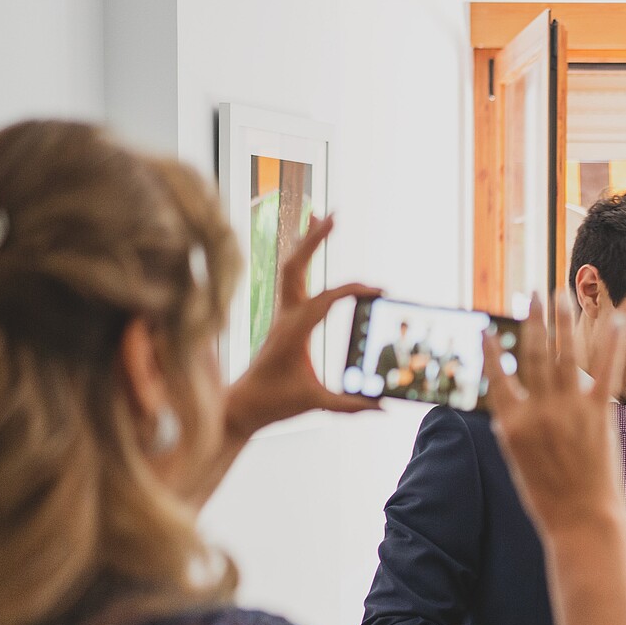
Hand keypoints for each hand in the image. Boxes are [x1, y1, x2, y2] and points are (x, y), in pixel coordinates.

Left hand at [224, 214, 382, 437]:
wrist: (241, 406)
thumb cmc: (274, 403)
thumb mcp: (315, 403)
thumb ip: (350, 405)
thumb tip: (384, 407)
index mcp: (293, 332)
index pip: (326, 299)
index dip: (353, 291)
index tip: (378, 291)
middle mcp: (285, 318)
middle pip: (296, 268)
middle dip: (313, 241)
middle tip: (332, 216)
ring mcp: (282, 316)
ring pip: (291, 269)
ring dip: (306, 243)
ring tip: (320, 217)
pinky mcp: (283, 320)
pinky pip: (292, 281)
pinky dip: (303, 260)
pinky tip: (309, 248)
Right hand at [483, 290, 625, 536]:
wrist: (581, 518)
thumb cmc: (548, 495)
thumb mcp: (517, 461)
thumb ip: (513, 427)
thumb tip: (508, 404)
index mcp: (512, 423)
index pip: (497, 376)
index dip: (492, 349)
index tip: (487, 328)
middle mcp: (538, 410)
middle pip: (533, 354)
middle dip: (533, 320)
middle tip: (531, 293)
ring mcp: (569, 409)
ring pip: (564, 353)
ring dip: (563, 320)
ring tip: (562, 295)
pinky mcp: (598, 412)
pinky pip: (605, 369)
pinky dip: (612, 343)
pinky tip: (617, 321)